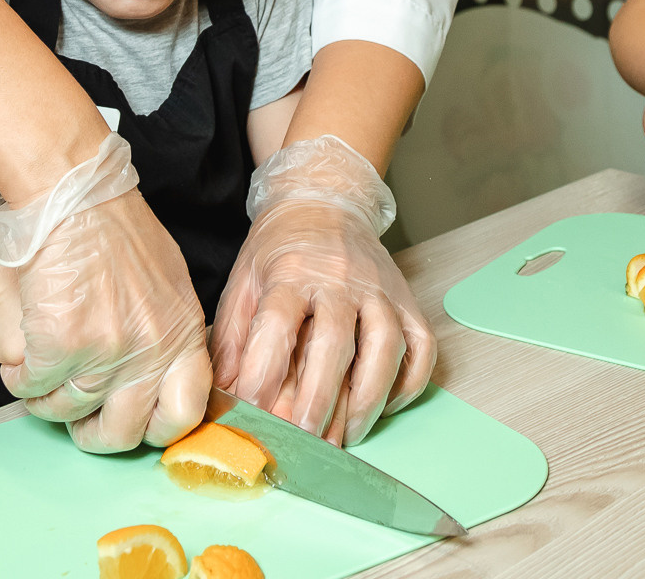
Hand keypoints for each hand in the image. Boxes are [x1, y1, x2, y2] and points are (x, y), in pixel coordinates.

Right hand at [3, 188, 211, 451]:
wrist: (75, 197)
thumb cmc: (117, 230)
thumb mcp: (169, 285)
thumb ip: (169, 334)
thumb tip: (165, 376)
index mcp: (181, 336)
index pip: (185, 414)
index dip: (155, 429)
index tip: (133, 423)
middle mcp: (148, 352)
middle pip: (121, 433)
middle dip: (91, 432)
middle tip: (76, 415)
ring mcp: (103, 353)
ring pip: (65, 410)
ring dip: (46, 396)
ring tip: (42, 365)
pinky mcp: (58, 346)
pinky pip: (30, 386)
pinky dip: (19, 374)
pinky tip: (24, 349)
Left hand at [211, 136, 434, 446]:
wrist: (324, 205)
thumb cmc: (279, 253)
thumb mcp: (242, 284)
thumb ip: (231, 341)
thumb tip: (222, 400)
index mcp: (290, 273)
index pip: (277, 326)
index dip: (264, 374)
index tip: (253, 414)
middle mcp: (339, 279)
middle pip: (335, 342)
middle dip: (318, 399)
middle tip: (304, 440)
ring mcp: (379, 290)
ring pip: (386, 347)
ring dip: (368, 399)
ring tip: (346, 435)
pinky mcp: (408, 300)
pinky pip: (421, 347)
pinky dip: (409, 383)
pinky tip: (384, 406)